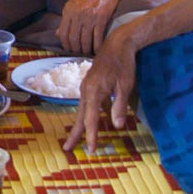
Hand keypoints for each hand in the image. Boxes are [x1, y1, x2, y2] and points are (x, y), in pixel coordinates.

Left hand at [56, 0, 120, 54]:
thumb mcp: (73, 2)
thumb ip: (66, 17)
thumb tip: (58, 32)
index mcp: (68, 10)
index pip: (63, 33)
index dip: (65, 44)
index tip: (69, 48)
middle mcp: (77, 15)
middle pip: (73, 39)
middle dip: (75, 49)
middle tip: (78, 52)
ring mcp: (89, 18)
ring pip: (85, 41)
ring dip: (86, 49)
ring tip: (87, 52)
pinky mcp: (101, 19)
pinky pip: (98, 38)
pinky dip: (97, 46)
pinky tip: (97, 49)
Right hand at [63, 25, 136, 152]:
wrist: (118, 43)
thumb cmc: (123, 64)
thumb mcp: (125, 85)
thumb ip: (119, 106)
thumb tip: (117, 126)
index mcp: (94, 91)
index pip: (91, 118)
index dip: (91, 135)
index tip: (90, 150)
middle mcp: (86, 90)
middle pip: (80, 116)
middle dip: (75, 133)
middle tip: (67, 148)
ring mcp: (86, 86)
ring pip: (81, 110)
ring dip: (79, 124)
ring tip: (74, 138)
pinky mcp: (90, 84)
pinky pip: (85, 103)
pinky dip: (85, 115)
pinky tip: (88, 120)